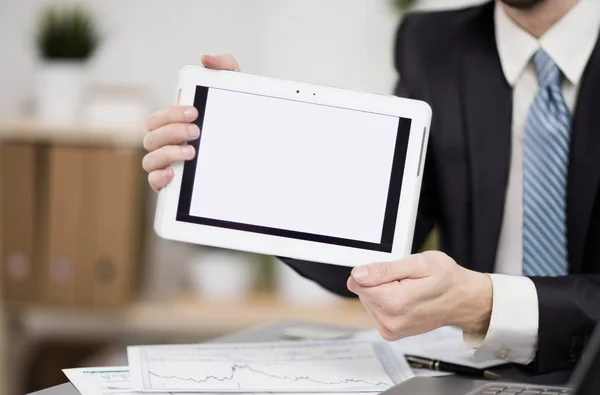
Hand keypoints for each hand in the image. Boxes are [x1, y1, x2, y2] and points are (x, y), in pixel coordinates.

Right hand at [143, 54, 240, 190]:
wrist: (257, 164)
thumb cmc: (237, 127)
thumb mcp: (236, 98)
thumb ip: (226, 70)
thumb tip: (206, 59)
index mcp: (176, 126)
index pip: (159, 118)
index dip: (171, 114)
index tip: (194, 112)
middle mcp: (167, 145)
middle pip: (151, 136)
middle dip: (171, 131)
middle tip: (196, 131)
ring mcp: (168, 166)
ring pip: (149, 159)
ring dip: (167, 153)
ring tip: (192, 152)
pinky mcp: (172, 187)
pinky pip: (154, 183)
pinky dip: (159, 177)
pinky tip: (174, 173)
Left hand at [347, 251, 492, 340]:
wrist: (464, 301)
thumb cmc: (447, 279)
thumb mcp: (418, 264)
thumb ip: (384, 270)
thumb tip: (358, 274)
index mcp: (395, 302)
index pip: (357, 282)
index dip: (372, 271)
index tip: (393, 271)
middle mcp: (390, 321)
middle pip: (363, 292)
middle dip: (379, 281)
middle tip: (406, 280)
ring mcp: (390, 329)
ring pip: (368, 301)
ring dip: (384, 292)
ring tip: (408, 289)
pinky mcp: (390, 333)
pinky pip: (375, 311)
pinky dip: (387, 302)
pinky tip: (406, 299)